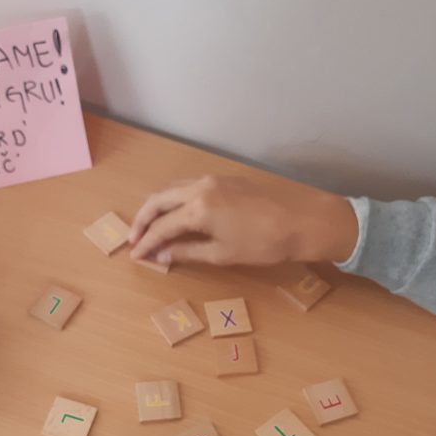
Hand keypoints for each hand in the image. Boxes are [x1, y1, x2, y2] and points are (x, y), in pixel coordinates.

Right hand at [129, 175, 357, 266]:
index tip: (135, 255)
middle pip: (158, 199)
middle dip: (142, 219)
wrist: (301, 221)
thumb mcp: (221, 253)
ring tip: (151, 226)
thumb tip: (161, 254)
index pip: (161, 226)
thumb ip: (186, 251)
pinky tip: (175, 213)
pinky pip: (187, 184)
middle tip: (135, 239)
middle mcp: (199, 188)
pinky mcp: (224, 179)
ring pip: (172, 188)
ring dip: (157, 206)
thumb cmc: (263, 244)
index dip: (145, 242)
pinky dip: (174, 198)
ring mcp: (212, 180)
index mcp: (197, 208)